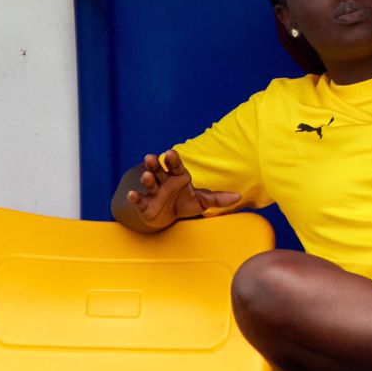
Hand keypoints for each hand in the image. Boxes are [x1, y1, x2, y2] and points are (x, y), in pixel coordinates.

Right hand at [126, 150, 240, 227]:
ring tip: (146, 175)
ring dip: (147, 178)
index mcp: (178, 176)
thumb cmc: (185, 203)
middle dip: (155, 164)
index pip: (175, 165)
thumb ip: (218, 198)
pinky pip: (140, 200)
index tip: (170, 153)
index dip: (172, 160)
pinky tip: (133, 194)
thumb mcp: (202, 201)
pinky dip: (135, 197)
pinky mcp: (145, 204)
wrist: (167, 217)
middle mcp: (164, 181)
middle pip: (159, 170)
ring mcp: (154, 192)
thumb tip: (238, 196)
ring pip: (149, 182)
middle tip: (150, 157)